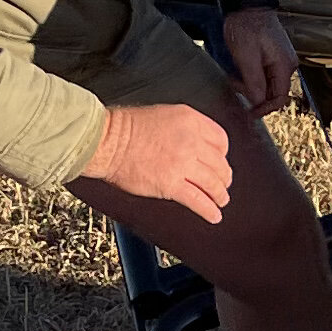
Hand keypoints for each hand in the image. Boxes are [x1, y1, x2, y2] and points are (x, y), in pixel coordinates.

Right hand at [78, 100, 235, 221]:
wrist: (108, 141)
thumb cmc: (126, 127)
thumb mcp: (164, 115)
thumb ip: (184, 128)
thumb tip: (196, 145)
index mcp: (191, 121)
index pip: (221, 140)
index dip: (223, 154)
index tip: (220, 161)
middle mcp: (191, 141)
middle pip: (220, 164)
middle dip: (223, 178)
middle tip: (222, 184)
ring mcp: (182, 164)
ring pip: (213, 183)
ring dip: (220, 195)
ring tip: (221, 201)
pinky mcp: (171, 184)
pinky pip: (198, 200)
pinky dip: (209, 210)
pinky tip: (213, 215)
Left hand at [220, 5, 298, 114]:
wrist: (246, 6)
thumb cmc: (246, 27)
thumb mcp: (246, 57)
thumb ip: (254, 82)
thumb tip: (258, 103)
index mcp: (285, 65)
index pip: (279, 98)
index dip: (264, 109)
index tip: (249, 112)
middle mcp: (287, 64)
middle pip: (273, 92)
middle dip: (254, 95)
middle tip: (235, 88)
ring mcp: (280, 59)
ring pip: (267, 84)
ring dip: (251, 86)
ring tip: (235, 77)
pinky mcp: (272, 56)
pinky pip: (264, 74)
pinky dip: (252, 77)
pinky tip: (240, 71)